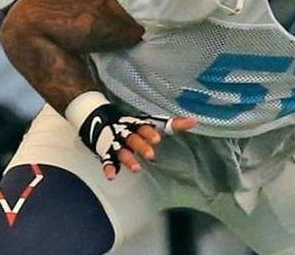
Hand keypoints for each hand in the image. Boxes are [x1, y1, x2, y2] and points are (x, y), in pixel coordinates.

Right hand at [69, 94, 196, 179]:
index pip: (144, 126)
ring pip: (121, 150)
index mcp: (137, 125)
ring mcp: (115, 143)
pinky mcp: (106, 153)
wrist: (99, 119)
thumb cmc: (133, 125)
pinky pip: (107, 161)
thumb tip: (195, 121)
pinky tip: (112, 176)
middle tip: (150, 154)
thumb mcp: (151, 122)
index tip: (157, 138)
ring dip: (128, 159)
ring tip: (136, 168)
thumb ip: (172, 124)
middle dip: (141, 145)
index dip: (150, 132)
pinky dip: (109, 168)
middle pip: (133, 138)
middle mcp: (126, 133)